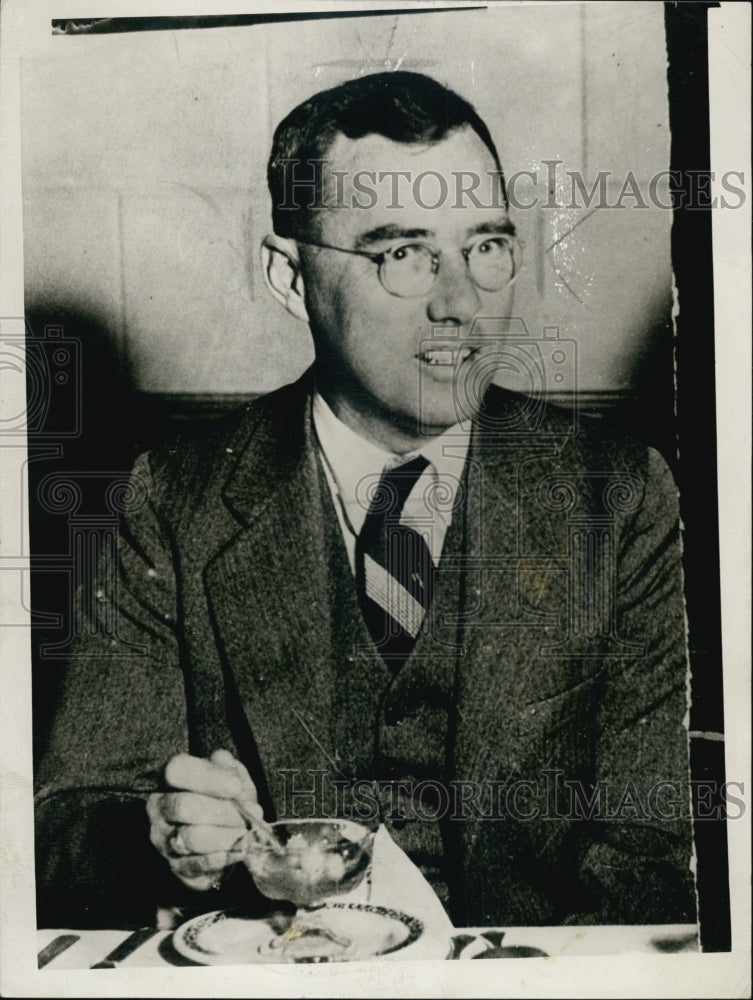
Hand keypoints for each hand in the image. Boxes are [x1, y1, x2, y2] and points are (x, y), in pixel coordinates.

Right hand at [147, 748, 264, 890]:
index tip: (236, 787)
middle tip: (252, 813)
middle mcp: (159, 808)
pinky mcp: (176, 867)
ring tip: (247, 832)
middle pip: (183, 806)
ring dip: (226, 835)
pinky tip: (238, 850)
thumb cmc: (228, 801)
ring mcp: (163, 839)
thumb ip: (231, 770)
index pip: (177, 770)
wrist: (228, 839)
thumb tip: (223, 762)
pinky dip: (222, 858)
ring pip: (190, 838)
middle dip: (222, 811)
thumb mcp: (235, 779)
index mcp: (170, 778)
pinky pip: (196, 864)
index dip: (208, 777)